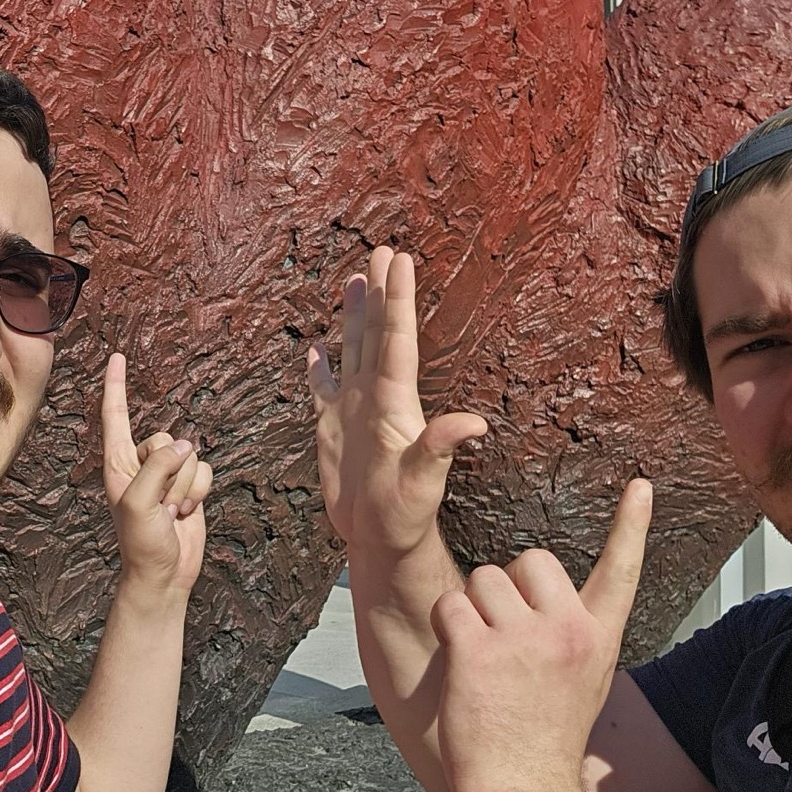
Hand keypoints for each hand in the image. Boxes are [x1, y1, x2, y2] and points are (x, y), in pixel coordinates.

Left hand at [102, 352, 212, 595]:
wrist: (164, 574)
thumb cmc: (140, 543)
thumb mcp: (138, 503)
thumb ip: (158, 468)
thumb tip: (184, 447)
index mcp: (117, 464)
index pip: (117, 415)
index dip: (116, 385)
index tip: (117, 357)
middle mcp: (141, 465)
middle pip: (166, 438)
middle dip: (170, 471)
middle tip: (159, 505)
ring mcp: (166, 476)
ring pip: (190, 456)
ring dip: (185, 486)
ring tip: (170, 512)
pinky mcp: (189, 486)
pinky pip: (205, 471)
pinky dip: (200, 491)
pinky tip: (186, 512)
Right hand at [307, 247, 487, 563]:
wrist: (380, 539)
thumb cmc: (402, 515)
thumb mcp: (422, 483)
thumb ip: (439, 450)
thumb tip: (474, 424)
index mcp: (394, 403)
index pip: (396, 340)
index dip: (397, 300)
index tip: (398, 261)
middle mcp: (375, 399)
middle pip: (377, 334)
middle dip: (380, 293)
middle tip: (382, 252)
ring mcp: (353, 412)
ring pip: (353, 352)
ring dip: (354, 316)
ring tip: (355, 280)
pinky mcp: (333, 430)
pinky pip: (323, 390)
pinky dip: (320, 368)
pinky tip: (317, 349)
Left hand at [432, 480, 653, 791]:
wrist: (522, 791)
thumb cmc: (544, 738)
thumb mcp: (583, 681)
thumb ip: (571, 634)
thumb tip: (547, 597)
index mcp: (598, 638)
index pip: (621, 569)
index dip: (632, 525)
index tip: (642, 484)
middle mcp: (567, 630)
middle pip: (528, 559)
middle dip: (507, 588)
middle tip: (506, 641)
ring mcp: (524, 639)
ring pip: (483, 580)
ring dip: (473, 611)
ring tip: (486, 661)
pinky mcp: (479, 649)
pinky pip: (451, 605)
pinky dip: (447, 628)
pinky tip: (462, 665)